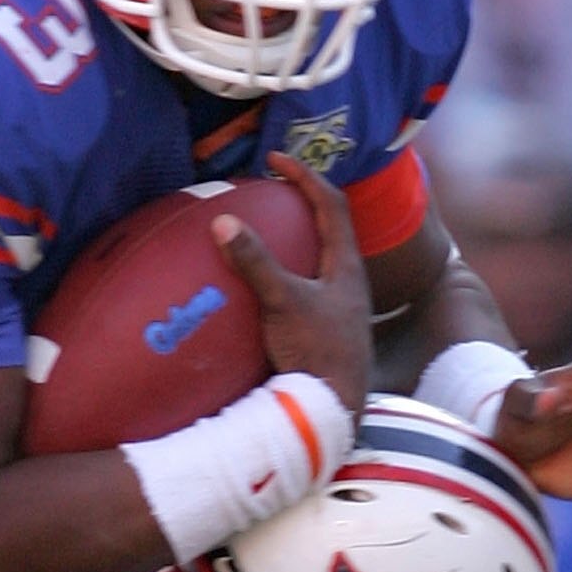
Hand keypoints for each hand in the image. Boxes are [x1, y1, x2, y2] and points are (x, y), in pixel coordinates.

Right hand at [215, 151, 371, 415]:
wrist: (335, 411)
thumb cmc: (318, 354)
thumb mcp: (283, 303)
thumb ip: (255, 263)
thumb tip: (223, 222)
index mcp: (346, 267)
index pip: (332, 204)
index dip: (306, 176)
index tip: (276, 161)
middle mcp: (348, 283)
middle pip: (330, 228)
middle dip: (302, 203)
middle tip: (271, 191)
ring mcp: (339, 308)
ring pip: (319, 261)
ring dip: (295, 241)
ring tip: (264, 233)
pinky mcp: (325, 331)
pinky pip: (305, 290)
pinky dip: (283, 277)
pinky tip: (256, 290)